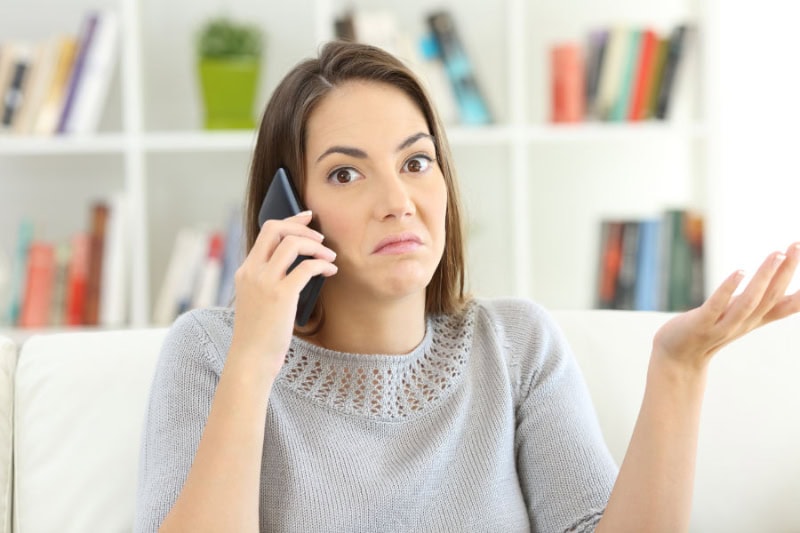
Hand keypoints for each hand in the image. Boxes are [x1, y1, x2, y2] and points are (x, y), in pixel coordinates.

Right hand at [230, 211, 336, 376]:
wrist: (250, 359)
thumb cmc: (258, 334)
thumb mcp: (255, 300)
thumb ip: (267, 280)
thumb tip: (298, 263)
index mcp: (245, 271)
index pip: (266, 232)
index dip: (290, 220)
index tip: (307, 217)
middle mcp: (252, 271)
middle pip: (276, 229)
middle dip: (302, 226)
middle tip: (320, 236)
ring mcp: (265, 282)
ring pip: (293, 244)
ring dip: (317, 246)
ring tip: (329, 255)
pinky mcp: (281, 295)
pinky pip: (307, 267)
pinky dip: (323, 264)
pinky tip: (331, 271)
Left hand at [653, 242, 799, 370]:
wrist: (677, 359)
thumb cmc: (708, 332)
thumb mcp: (738, 318)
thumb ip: (759, 304)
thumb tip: (777, 282)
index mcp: (754, 321)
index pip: (785, 306)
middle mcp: (743, 324)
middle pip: (771, 297)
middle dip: (786, 271)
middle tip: (796, 245)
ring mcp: (722, 326)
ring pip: (749, 302)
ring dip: (764, 277)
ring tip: (777, 253)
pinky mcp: (700, 324)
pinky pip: (717, 306)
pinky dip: (729, 289)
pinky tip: (740, 272)